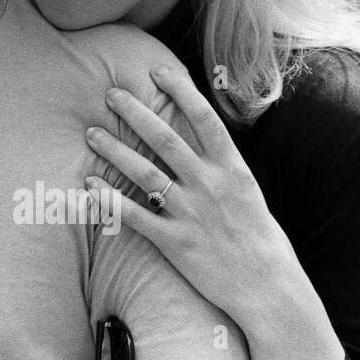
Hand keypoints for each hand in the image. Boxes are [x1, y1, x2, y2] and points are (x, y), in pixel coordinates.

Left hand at [84, 65, 342, 359]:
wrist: (270, 288)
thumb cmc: (259, 238)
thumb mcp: (248, 192)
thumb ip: (220, 165)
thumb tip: (197, 136)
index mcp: (233, 169)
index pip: (205, 119)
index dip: (181, 91)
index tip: (157, 70)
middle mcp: (211, 186)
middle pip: (166, 140)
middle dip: (136, 113)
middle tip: (110, 94)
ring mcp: (191, 214)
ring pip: (144, 174)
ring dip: (115, 151)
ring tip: (92, 133)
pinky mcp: (176, 242)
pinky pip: (134, 215)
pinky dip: (109, 199)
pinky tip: (89, 184)